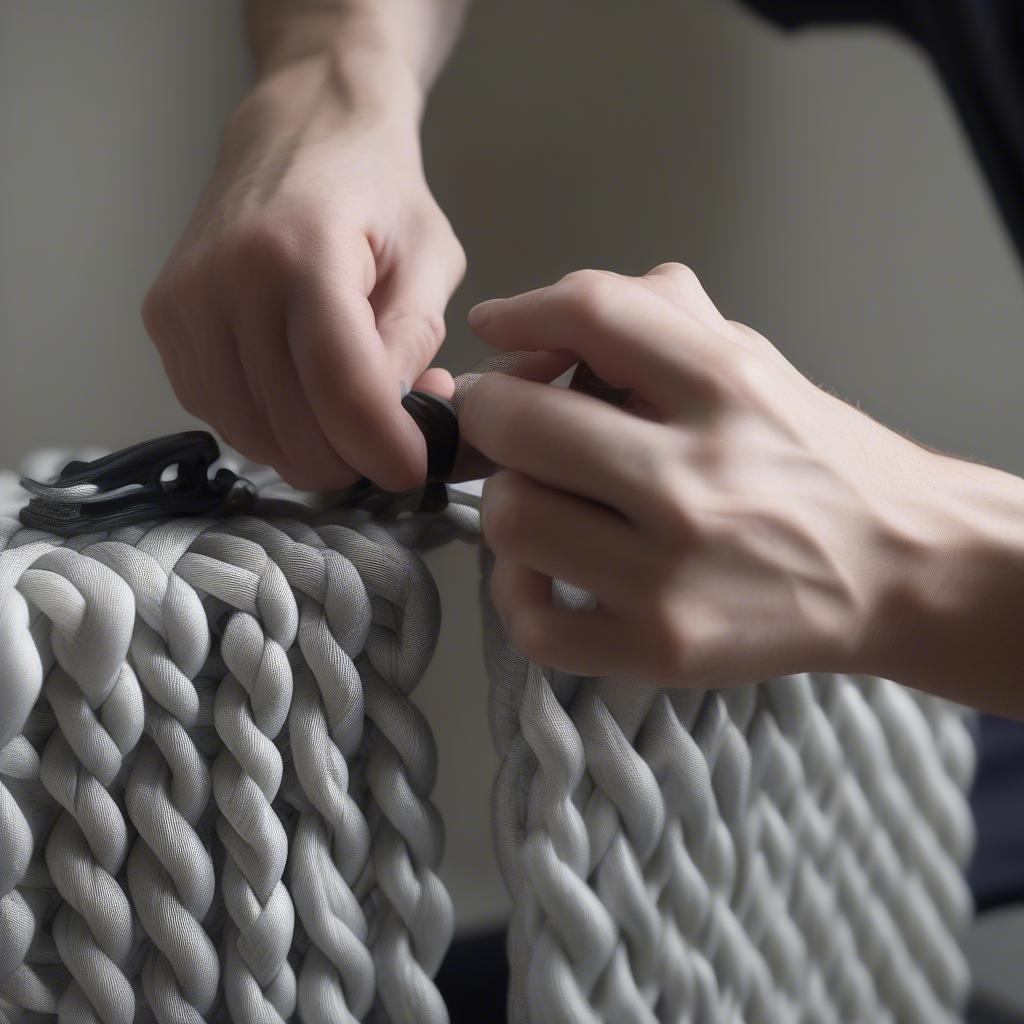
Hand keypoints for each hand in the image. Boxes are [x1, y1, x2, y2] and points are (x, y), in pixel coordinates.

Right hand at [143, 55, 464, 491]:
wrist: (296, 132)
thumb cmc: (376, 191)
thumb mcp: (429, 257)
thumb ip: (415, 340)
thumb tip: (399, 418)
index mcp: (302, 253)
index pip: (341, 389)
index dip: (385, 447)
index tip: (417, 466)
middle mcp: (227, 280)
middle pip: (294, 428)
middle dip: (355, 457)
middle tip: (395, 430)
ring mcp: (183, 303)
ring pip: (253, 436)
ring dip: (313, 448)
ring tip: (354, 407)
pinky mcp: (162, 320)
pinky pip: (221, 415)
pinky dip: (271, 428)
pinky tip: (305, 395)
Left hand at [459, 263, 948, 687]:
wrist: (897, 567)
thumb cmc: (812, 456)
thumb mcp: (754, 360)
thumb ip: (660, 315)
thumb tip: (540, 316)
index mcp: (726, 386)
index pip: (593, 313)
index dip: (522, 310)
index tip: (495, 325)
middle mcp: (698, 478)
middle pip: (517, 423)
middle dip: (492, 411)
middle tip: (508, 423)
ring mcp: (675, 574)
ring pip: (513, 519)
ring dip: (509, 500)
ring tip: (544, 499)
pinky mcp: (662, 649)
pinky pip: (532, 624)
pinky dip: (518, 592)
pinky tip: (549, 569)